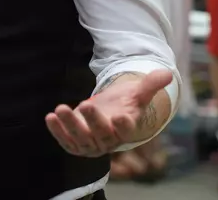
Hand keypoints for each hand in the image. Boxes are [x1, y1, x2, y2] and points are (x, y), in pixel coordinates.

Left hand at [45, 70, 172, 157]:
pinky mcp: (77, 145)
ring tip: (60, 109)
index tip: (122, 117)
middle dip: (93, 121)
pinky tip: (50, 117)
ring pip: (81, 138)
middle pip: (102, 134)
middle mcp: (110, 140)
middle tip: (85, 104)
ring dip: (70, 125)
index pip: (127, 130)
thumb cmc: (125, 103)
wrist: (109, 115)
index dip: (124, 126)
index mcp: (127, 128)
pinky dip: (57, 132)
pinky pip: (67, 141)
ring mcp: (92, 144)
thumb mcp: (137, 92)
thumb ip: (151, 84)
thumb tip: (168, 73)